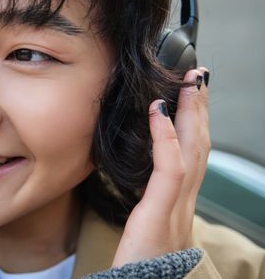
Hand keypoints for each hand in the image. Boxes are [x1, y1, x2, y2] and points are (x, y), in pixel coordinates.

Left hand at [112, 68, 210, 265]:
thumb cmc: (139, 263)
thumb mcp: (148, 225)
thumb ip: (151, 201)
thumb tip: (143, 179)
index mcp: (180, 204)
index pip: (194, 155)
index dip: (196, 123)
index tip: (192, 94)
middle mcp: (185, 203)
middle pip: (199, 145)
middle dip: (199, 109)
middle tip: (198, 77)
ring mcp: (177, 209)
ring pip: (192, 151)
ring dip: (190, 113)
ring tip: (187, 84)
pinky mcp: (160, 215)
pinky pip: (168, 171)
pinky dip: (166, 138)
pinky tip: (160, 112)